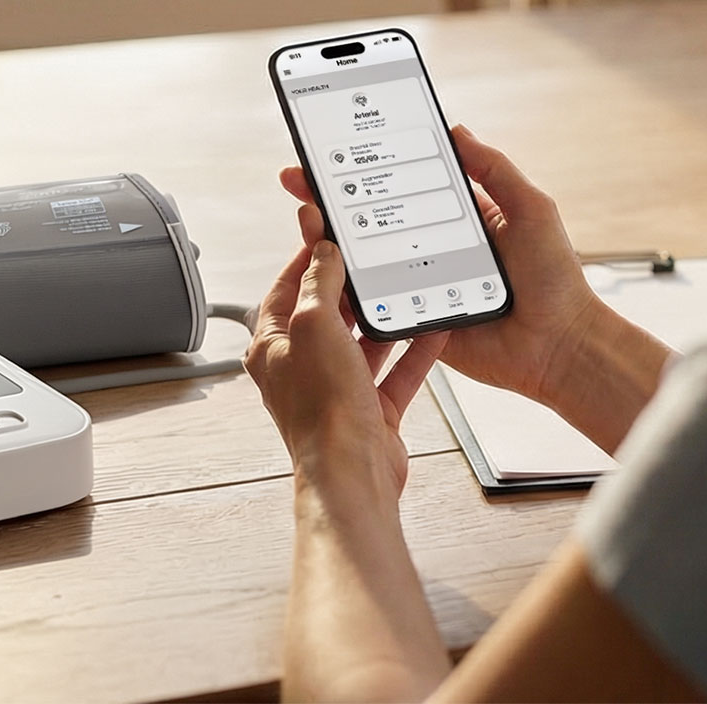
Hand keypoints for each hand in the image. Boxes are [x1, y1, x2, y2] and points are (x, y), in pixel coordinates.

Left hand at [245, 204, 446, 496]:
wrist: (352, 471)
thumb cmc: (322, 409)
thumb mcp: (315, 325)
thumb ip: (320, 284)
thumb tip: (323, 254)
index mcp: (274, 346)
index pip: (286, 289)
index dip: (306, 258)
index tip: (329, 235)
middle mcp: (301, 369)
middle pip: (326, 315)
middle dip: (350, 288)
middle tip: (372, 259)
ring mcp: (337, 390)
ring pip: (362, 344)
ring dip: (384, 319)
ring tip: (404, 289)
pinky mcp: (370, 410)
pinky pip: (395, 373)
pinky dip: (414, 352)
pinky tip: (432, 332)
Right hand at [279, 126, 603, 407]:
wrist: (558, 346)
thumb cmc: (555, 279)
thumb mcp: (531, 209)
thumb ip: (495, 169)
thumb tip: (457, 129)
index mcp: (458, 217)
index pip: (403, 184)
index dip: (368, 166)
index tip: (334, 148)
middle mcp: (432, 247)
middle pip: (371, 218)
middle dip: (331, 198)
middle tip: (299, 179)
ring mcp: (420, 283)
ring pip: (364, 259)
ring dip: (329, 238)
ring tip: (306, 217)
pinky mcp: (414, 317)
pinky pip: (373, 301)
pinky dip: (345, 287)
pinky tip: (323, 267)